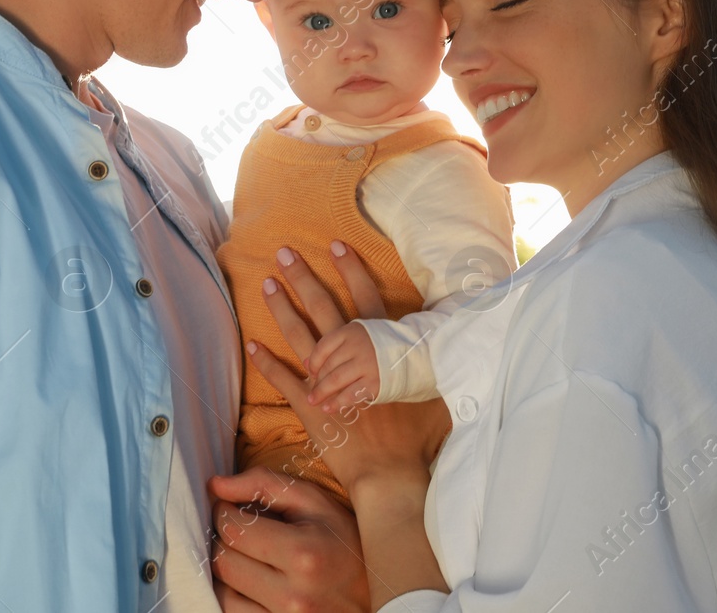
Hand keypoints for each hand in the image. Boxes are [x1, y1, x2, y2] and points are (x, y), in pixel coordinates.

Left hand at [208, 466, 367, 611]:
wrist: (381, 594)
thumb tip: (215, 485)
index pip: (233, 529)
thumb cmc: (347, 542)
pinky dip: (236, 596)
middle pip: (224, 562)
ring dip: (227, 571)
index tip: (233, 508)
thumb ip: (264, 485)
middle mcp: (293, 595)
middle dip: (224, 540)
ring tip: (248, 556)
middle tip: (239, 530)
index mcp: (304, 553)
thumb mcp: (315, 503)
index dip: (224, 512)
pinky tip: (253, 581)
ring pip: (223, 594)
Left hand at [250, 242, 448, 494]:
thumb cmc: (416, 438)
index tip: (335, 244)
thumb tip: (463, 337)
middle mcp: (351, 357)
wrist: (390, 473)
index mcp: (380, 349)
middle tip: (284, 253)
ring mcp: (328, 380)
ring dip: (282, 309)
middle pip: (324, 308)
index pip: (364, 299)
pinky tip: (253, 343)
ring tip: (266, 284)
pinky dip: (267, 362)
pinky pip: (283, 379)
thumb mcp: (434, 391)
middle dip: (304, 278)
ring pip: (299, 337)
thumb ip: (439, 363)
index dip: (350, 270)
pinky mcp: (310, 405)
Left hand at [307, 322, 379, 414]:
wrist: (417, 354)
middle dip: (317, 381)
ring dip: (321, 393)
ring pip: (335, 380)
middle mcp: (357, 346)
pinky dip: (337, 403)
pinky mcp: (375, 382)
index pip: (323, 347)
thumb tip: (305, 362)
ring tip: (313, 402)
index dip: (313, 362)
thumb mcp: (359, 337)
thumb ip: (334, 347)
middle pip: (328, 365)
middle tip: (312, 393)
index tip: (311, 373)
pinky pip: (350, 395)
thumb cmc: (383, 347)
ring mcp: (366, 364)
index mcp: (352, 331)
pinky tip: (329, 409)